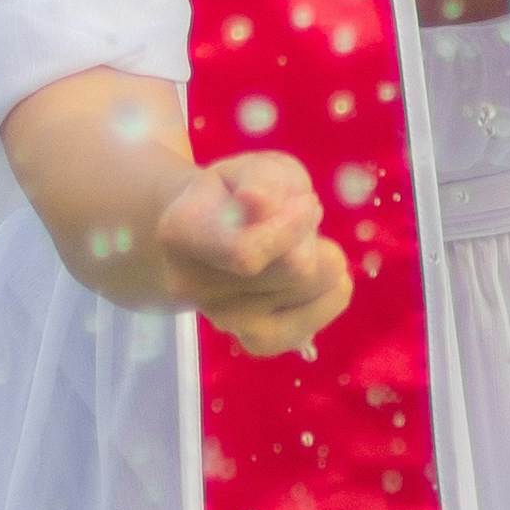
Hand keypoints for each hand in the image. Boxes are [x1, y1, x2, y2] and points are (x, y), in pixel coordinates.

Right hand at [154, 147, 354, 357]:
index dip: (292, 228)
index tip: (309, 203)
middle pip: (290, 271)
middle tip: (300, 219)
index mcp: (181, 232)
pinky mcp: (252, 341)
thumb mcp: (250, 167)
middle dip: (310, 238)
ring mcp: (220, 320)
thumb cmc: (234, 193)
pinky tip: (321, 279)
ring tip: (297, 244)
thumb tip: (258, 204)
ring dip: (321, 261)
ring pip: (305, 292)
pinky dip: (328, 298)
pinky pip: (309, 327)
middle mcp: (192, 286)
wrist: (210, 232)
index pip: (247, 253)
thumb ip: (260, 180)